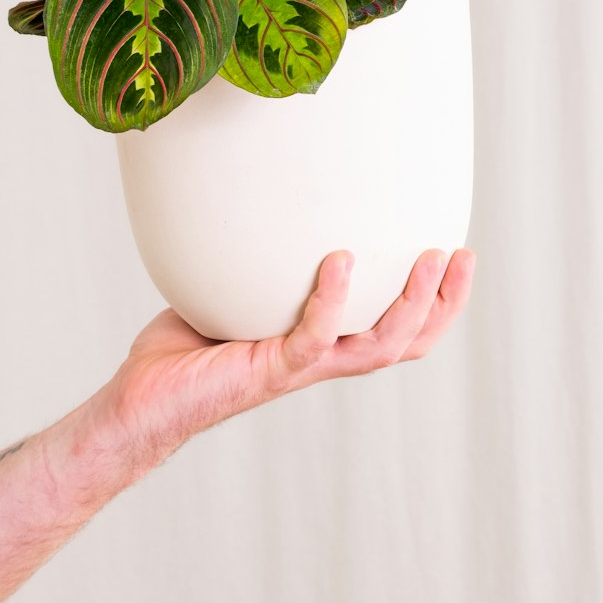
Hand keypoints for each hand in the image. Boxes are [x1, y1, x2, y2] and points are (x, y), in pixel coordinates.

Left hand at [92, 248, 475, 471]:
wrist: (140, 403)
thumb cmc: (181, 350)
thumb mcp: (230, 290)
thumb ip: (257, 259)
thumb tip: (263, 199)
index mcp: (320, 344)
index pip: (394, 329)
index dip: (435, 303)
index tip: (457, 254)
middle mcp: (320, 359)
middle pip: (405, 342)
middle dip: (443, 303)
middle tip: (462, 255)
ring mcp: (297, 368)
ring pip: (376, 346)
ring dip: (410, 304)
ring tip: (430, 257)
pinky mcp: (267, 371)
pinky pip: (313, 337)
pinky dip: (331, 300)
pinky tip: (342, 261)